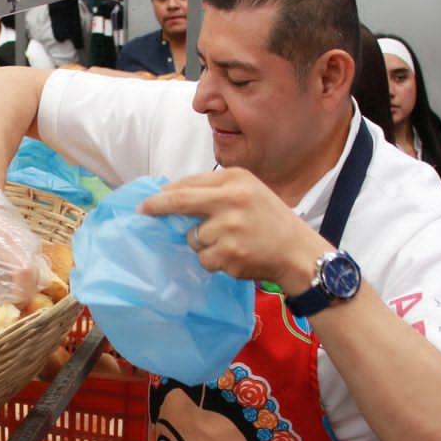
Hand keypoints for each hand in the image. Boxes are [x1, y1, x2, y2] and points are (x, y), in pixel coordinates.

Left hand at [136, 168, 329, 294]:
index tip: (149, 200)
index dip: (165, 192)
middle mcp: (232, 199)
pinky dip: (213, 261)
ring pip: (193, 238)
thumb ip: (214, 190)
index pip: (190, 183)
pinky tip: (234, 256)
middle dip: (157, 207)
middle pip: (181, 202)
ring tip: (230, 242)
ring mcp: (230, 228)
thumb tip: (170, 194)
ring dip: (203, 244)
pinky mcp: (229, 253)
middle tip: (142, 211)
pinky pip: (204, 259)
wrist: (297, 251)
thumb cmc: (269, 219)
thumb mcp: (248, 191)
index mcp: (236, 179)